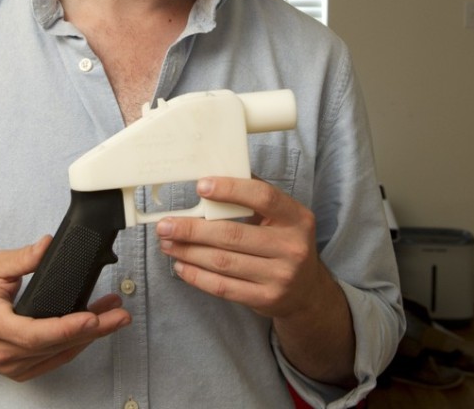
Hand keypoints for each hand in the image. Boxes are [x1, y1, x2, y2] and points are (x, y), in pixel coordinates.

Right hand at [0, 236, 130, 381]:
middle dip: (93, 330)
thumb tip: (48, 246)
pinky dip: (78, 343)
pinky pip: (57, 359)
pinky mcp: (23, 370)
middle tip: (119, 315)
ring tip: (116, 315)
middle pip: (55, 346)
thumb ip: (22, 258)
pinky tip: (96, 327)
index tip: (91, 318)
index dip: (66, 327)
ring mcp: (13, 366)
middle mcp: (4, 352)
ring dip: (92, 336)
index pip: (34, 333)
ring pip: (61, 354)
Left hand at [156, 177, 357, 384]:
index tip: (200, 186)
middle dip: (192, 229)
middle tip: (165, 225)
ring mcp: (280, 276)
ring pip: (223, 262)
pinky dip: (197, 276)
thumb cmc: (285, 244)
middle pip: (232, 234)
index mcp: (297, 218)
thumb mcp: (283, 217)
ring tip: (167, 243)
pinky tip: (181, 266)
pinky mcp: (266, 299)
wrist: (307, 291)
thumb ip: (254, 197)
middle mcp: (292, 247)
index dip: (230, 190)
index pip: (263, 198)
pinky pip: (223, 287)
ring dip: (188, 251)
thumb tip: (215, 175)